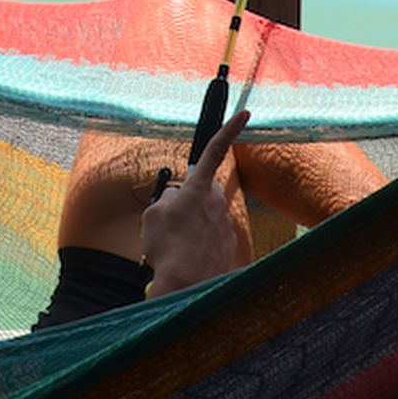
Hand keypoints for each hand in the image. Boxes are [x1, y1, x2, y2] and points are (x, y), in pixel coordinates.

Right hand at [140, 108, 247, 297]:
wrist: (184, 284)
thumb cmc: (166, 247)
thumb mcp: (152, 215)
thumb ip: (166, 198)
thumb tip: (176, 198)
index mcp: (197, 188)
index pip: (215, 150)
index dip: (230, 129)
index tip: (245, 114)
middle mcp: (216, 202)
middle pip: (202, 190)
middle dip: (189, 198)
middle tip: (170, 220)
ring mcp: (225, 223)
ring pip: (206, 214)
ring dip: (193, 223)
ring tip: (175, 245)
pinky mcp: (229, 243)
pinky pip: (211, 235)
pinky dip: (200, 242)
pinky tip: (186, 256)